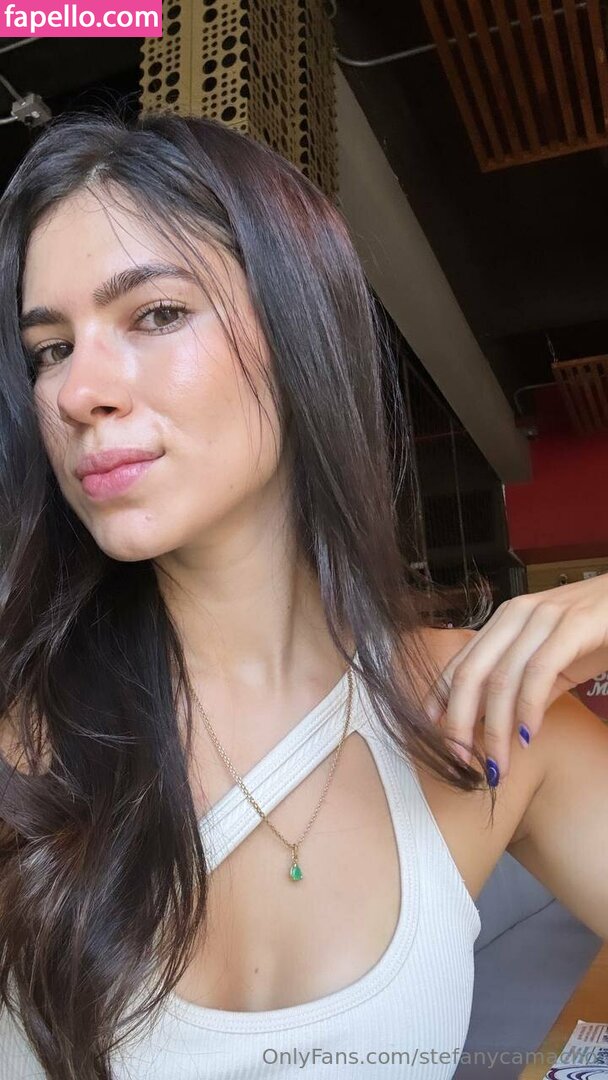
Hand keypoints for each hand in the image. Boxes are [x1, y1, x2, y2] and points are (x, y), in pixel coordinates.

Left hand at [422, 576, 607, 784]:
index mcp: (505, 620)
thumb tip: (496, 730)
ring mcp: (543, 616)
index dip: (440, 701)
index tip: (433, 736)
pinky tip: (529, 734)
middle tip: (459, 759)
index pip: (460, 663)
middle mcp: (517, 614)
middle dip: (459, 721)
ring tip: (498, 764)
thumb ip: (524, 691)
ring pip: (502, 677)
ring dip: (497, 729)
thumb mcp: (554, 664)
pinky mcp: (574, 624)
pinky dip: (529, 706)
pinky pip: (540, 670)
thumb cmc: (598, 633)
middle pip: (471, 673)